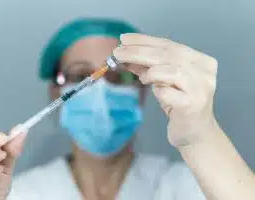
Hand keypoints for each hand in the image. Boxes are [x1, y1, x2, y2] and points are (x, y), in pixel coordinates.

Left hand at [114, 33, 218, 147]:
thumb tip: (125, 54)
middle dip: (139, 52)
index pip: (168, 45)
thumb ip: (148, 67)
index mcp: (200, 61)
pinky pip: (168, 93)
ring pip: (171, 70)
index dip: (144, 40)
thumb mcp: (163, 81)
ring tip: (142, 78)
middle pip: (168, 55)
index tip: (124, 38)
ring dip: (150, 72)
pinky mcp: (192, 105)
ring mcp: (201, 88)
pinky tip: (157, 91)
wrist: (195, 133)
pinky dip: (158, 90)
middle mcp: (204, 72)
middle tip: (118, 52)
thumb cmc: (179, 104)